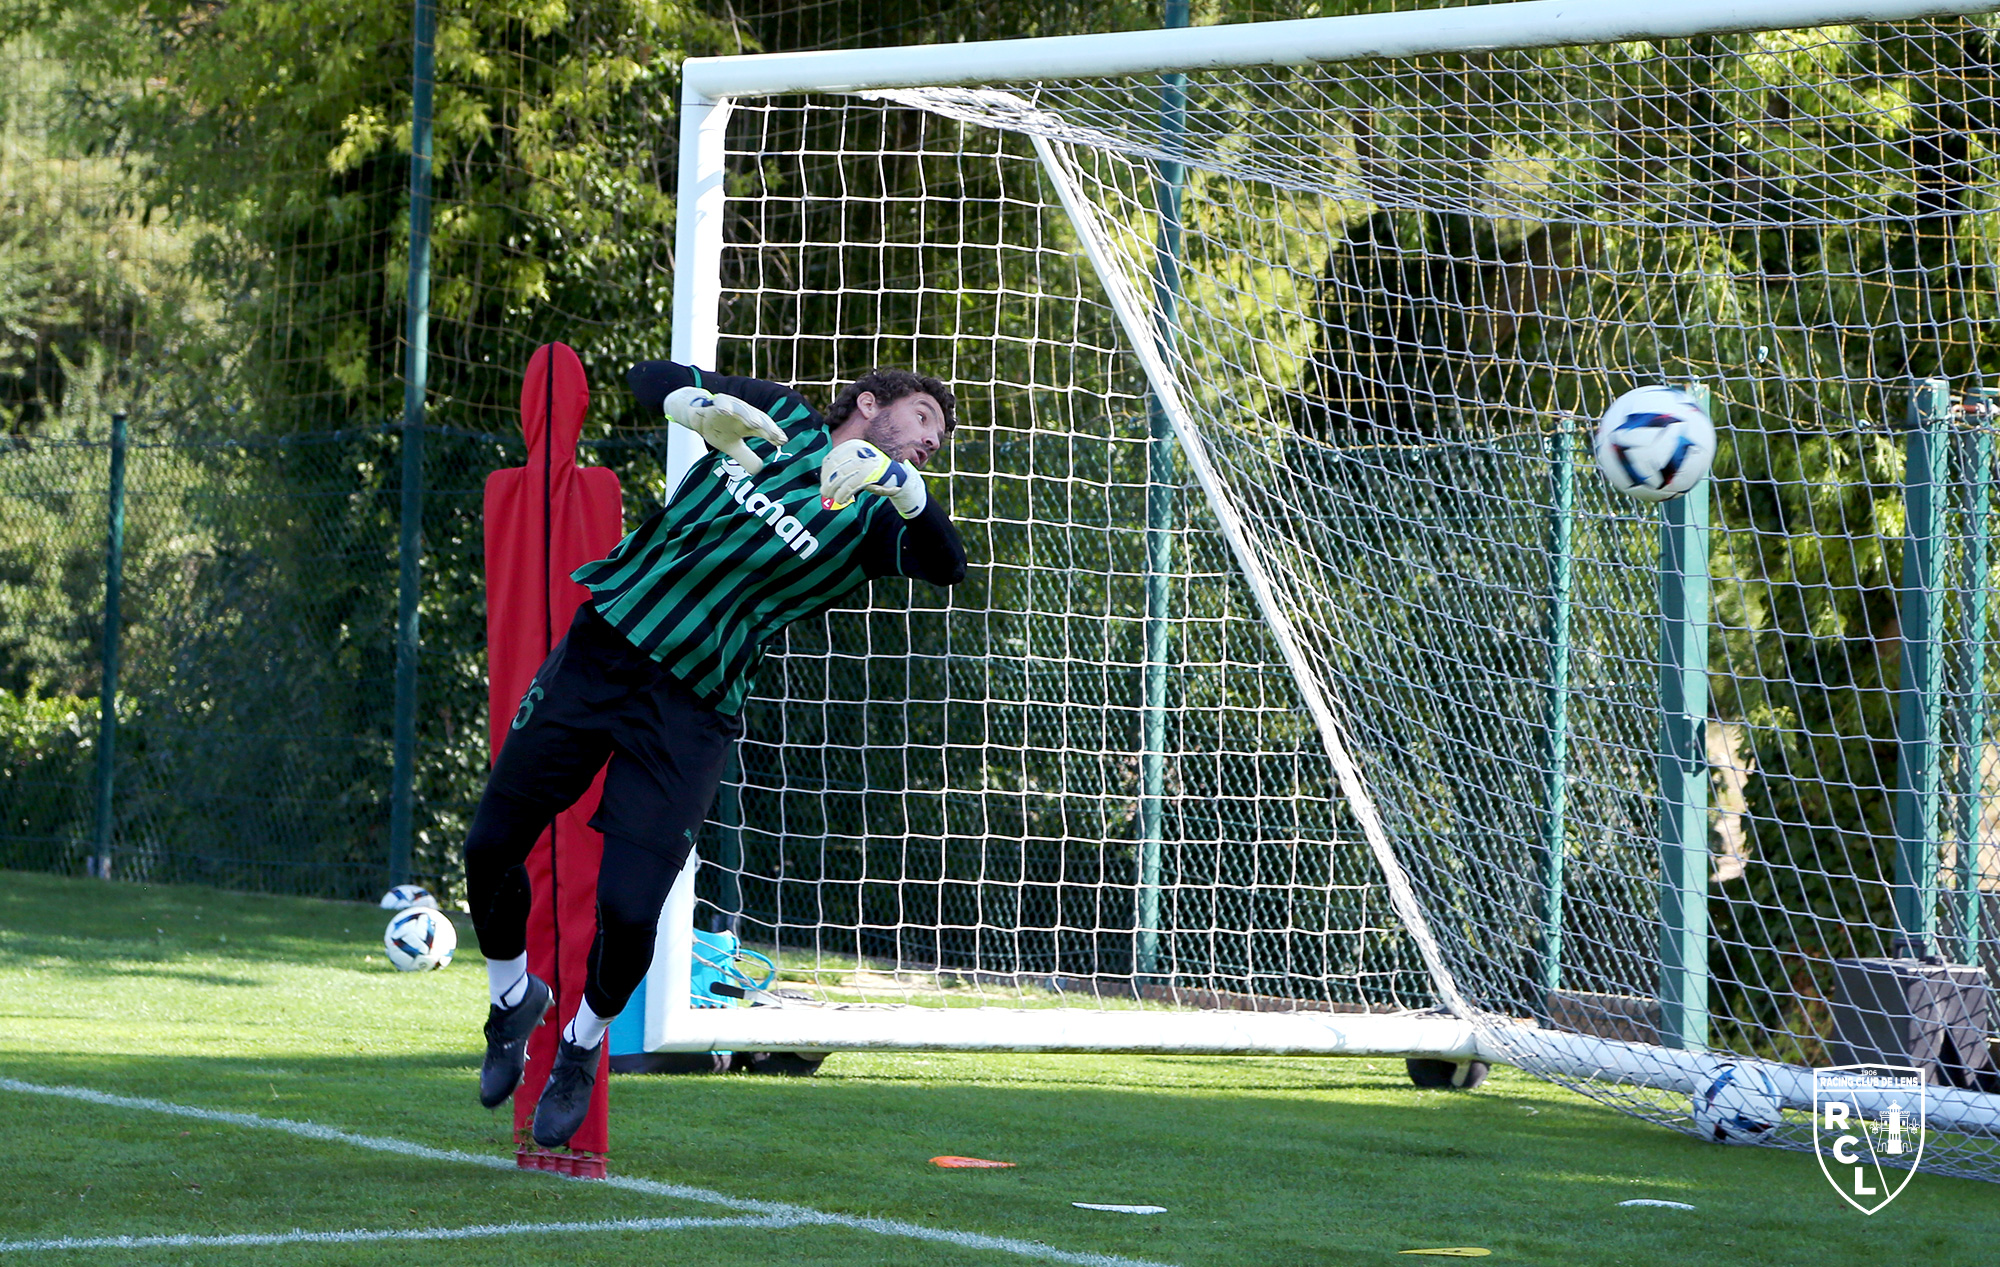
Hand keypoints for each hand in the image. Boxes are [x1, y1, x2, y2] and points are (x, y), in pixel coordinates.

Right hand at [663, 387, 787, 474]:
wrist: (696, 415)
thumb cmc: (718, 430)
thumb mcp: (732, 447)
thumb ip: (745, 457)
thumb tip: (759, 471)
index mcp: (748, 424)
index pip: (764, 429)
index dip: (773, 434)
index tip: (782, 441)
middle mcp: (742, 414)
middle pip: (757, 418)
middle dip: (766, 426)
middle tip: (774, 435)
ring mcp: (729, 407)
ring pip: (741, 410)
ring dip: (748, 415)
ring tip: (755, 423)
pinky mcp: (714, 403)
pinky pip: (719, 403)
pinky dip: (722, 406)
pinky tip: (725, 411)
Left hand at [820, 438, 926, 518]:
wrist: (897, 477)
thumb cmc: (873, 473)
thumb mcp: (856, 464)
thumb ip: (843, 466)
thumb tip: (824, 476)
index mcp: (854, 446)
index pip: (832, 457)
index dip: (824, 472)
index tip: (823, 482)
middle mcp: (860, 451)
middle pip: (835, 466)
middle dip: (827, 481)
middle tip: (824, 493)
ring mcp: (866, 461)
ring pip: (842, 475)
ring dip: (833, 488)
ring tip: (831, 497)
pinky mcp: (871, 473)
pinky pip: (851, 484)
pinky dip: (844, 493)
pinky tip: (841, 499)